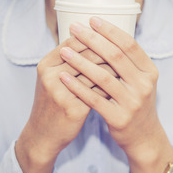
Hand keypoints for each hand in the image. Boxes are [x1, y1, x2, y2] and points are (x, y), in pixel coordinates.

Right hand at [15, 36, 115, 172]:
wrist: (43, 136)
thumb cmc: (54, 103)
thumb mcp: (55, 78)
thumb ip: (72, 61)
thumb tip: (100, 40)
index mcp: (46, 64)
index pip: (74, 41)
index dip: (96, 38)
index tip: (113, 37)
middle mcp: (50, 75)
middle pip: (86, 54)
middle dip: (108, 51)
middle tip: (126, 50)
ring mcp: (60, 92)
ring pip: (95, 73)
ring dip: (114, 68)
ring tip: (129, 66)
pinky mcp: (72, 109)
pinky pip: (98, 93)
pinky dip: (112, 87)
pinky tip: (123, 85)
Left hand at [59, 17, 172, 172]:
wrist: (144, 136)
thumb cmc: (136, 103)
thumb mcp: (141, 81)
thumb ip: (129, 62)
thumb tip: (106, 34)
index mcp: (150, 72)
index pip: (130, 45)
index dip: (110, 31)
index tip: (92, 20)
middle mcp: (144, 85)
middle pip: (115, 57)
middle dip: (92, 40)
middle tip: (75, 28)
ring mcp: (132, 103)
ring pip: (103, 77)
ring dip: (81, 62)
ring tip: (64, 51)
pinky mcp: (119, 118)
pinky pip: (94, 99)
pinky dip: (78, 87)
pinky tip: (64, 77)